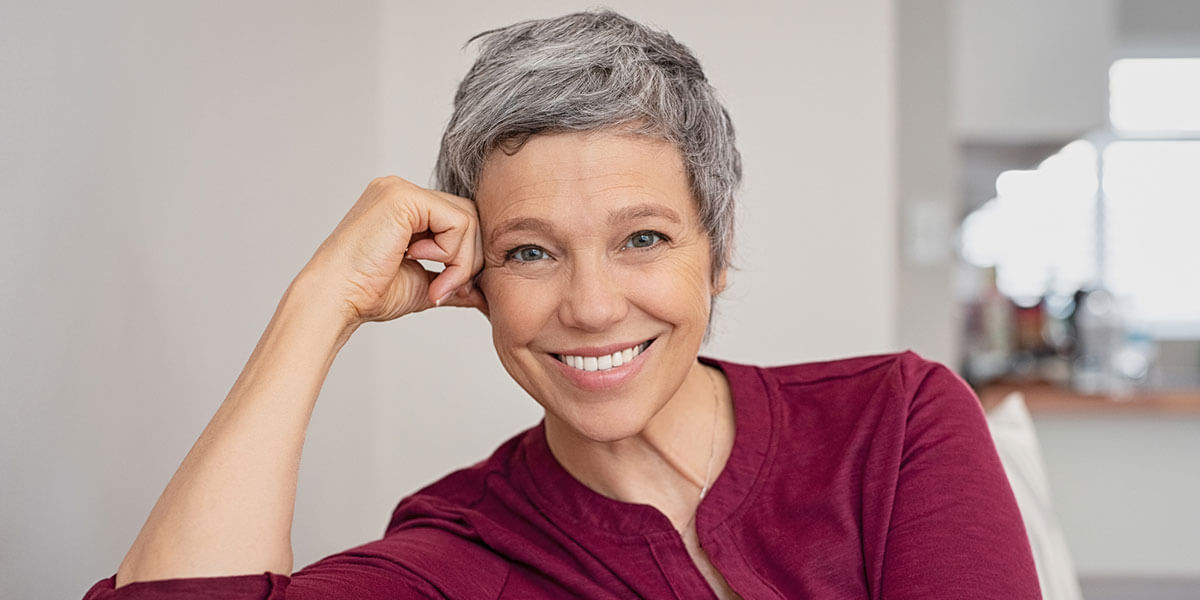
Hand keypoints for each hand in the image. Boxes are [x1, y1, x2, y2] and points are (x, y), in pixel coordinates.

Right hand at [298, 176, 486, 328]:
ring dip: (461, 261)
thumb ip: (454, 280)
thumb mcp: (424, 285)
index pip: (460, 222)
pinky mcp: (403, 197)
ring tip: (434, 283)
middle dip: (469, 260)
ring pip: (468, 219)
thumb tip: (484, 293)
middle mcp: (402, 193)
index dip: (466, 258)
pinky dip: (451, 253)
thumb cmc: (368, 294)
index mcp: (404, 209)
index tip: (450, 290)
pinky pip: (457, 221)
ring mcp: (401, 191)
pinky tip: (422, 264)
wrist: (336, 299)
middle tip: (446, 289)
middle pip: (470, 216)